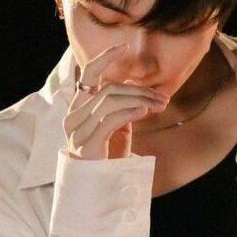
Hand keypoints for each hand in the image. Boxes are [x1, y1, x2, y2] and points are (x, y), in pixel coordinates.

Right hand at [63, 43, 169, 159]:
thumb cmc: (107, 159)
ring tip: (159, 105)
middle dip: (139, 91)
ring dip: (139, 101)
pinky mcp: (87, 145)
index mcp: (78, 109)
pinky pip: (110, 120)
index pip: (88, 75)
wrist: (98, 190)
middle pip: (108, 90)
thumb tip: (132, 82)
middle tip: (163, 98)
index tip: (123, 46)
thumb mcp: (117, 129)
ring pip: (110, 102)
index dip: (104, 58)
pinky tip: (144, 111)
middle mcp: (73, 118)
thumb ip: (121, 108)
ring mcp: (77, 132)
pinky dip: (129, 112)